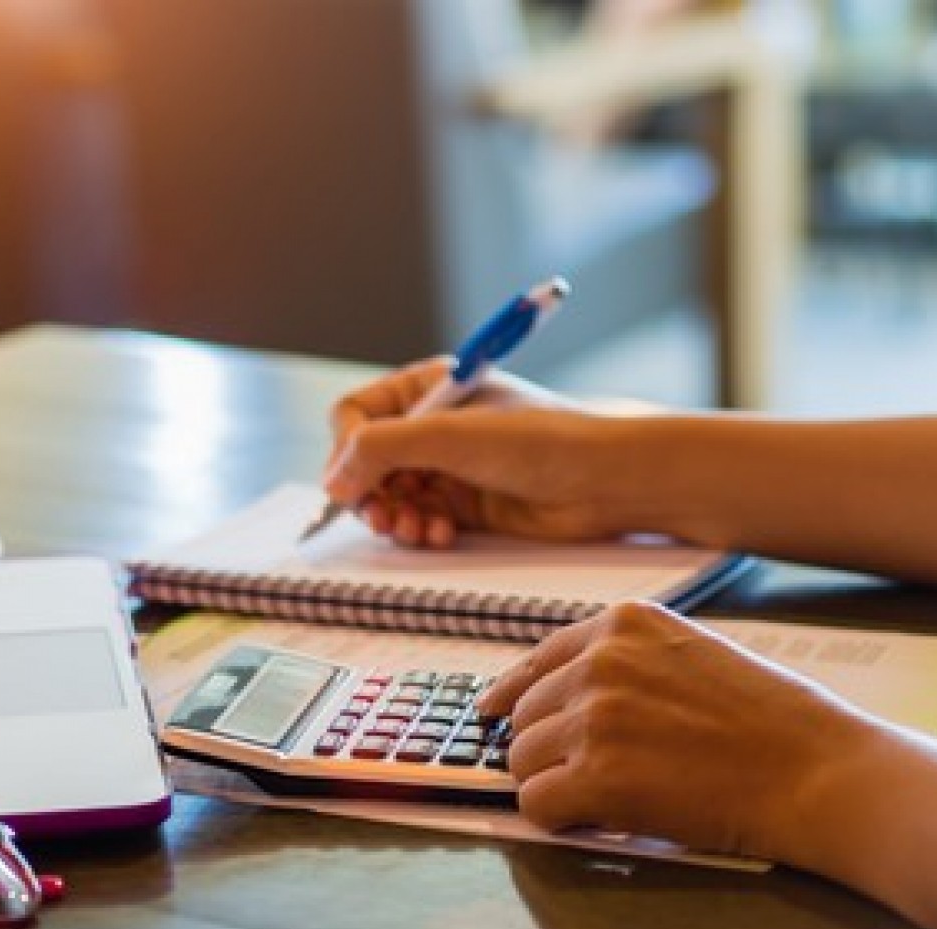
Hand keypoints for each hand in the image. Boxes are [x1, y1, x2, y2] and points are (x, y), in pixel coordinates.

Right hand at [322, 359, 612, 547]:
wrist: (603, 481)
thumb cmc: (540, 441)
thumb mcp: (448, 435)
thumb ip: (380, 449)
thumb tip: (333, 482)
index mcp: (427, 386)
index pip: (355, 415)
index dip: (346, 451)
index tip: (352, 485)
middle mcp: (432, 424)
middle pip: (365, 461)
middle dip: (370, 494)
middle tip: (384, 519)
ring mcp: (448, 464)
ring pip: (389, 495)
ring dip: (395, 518)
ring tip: (416, 530)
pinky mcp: (464, 502)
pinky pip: (418, 518)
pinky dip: (421, 530)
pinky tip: (440, 535)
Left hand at [475, 601, 891, 866]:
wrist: (822, 771)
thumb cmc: (774, 722)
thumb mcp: (690, 654)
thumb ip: (625, 665)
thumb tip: (562, 694)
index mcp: (622, 625)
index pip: (536, 661)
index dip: (513, 694)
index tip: (492, 712)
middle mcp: (599, 663)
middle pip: (525, 717)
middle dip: (552, 750)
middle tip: (603, 774)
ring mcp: (594, 719)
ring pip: (523, 762)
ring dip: (557, 785)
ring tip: (615, 796)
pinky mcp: (597, 778)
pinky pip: (535, 805)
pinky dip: (560, 820)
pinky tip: (599, 819)